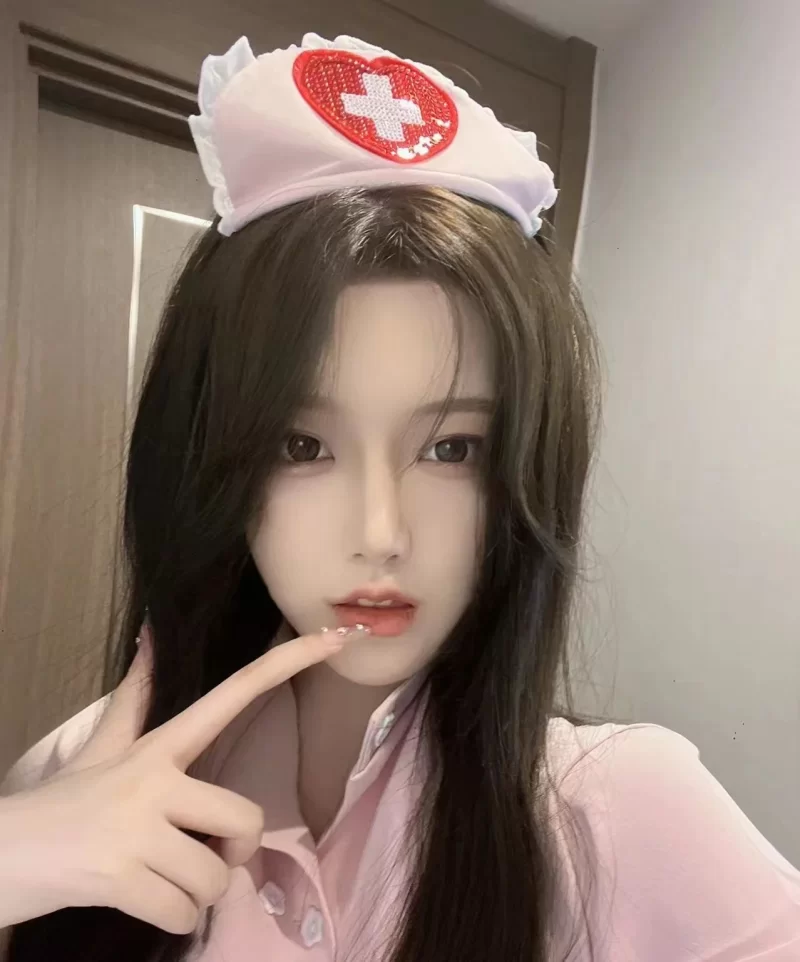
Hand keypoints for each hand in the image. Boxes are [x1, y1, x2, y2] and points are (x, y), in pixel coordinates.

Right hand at [0, 625, 359, 932]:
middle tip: (202, 861)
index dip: (290, 663)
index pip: (235, 693)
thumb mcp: (102, 747)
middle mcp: (154, 778)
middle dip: (232, 859)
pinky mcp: (118, 874)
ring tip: (157, 881)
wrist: (0, 854)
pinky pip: (183, 914)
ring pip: (213, 879)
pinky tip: (141, 903)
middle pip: (245, 822)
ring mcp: (136, 826)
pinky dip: (170, 923)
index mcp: (159, 747)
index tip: (339, 636)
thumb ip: (135, 697)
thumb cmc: (63, 803)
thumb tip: (150, 633)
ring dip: (193, 898)